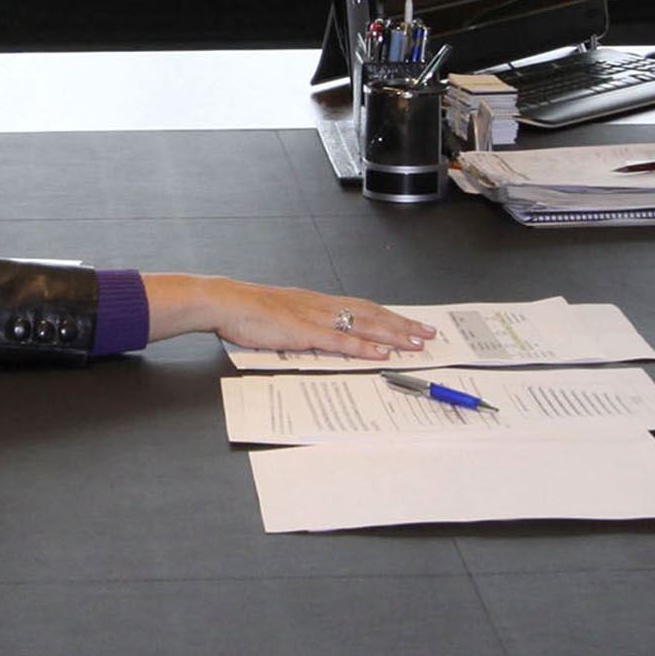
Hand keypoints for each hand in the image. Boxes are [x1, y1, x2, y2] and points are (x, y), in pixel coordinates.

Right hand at [142, 274, 434, 360]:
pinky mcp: (304, 332)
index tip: (411, 324)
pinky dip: (363, 347)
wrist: (225, 302)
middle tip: (429, 333)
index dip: (390, 316)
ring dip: (392, 335)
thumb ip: (304, 326)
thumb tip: (322, 338)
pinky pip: (340, 341)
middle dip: (403, 325)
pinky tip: (380, 353)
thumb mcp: (283, 316)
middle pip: (372, 313)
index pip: (364, 307)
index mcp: (318, 302)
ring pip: (363, 324)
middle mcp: (323, 306)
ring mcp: (315, 318)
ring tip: (416, 343)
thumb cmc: (247, 311)